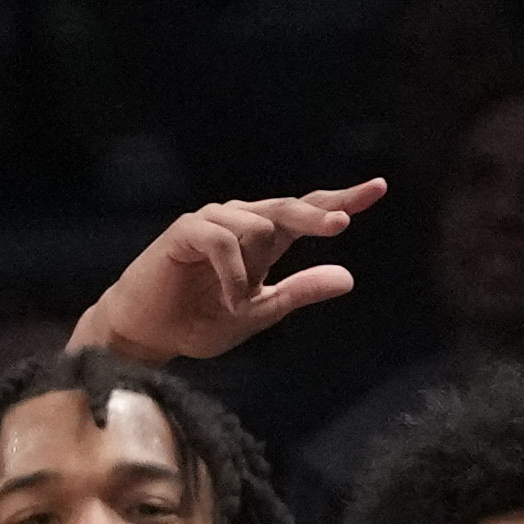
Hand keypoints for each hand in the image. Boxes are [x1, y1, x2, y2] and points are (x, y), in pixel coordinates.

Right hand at [78, 181, 383, 362]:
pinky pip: (225, 241)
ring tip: (232, 302)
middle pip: (291, 207)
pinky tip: (226, 297)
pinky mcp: (187, 229)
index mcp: (264, 240)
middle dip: (318, 216)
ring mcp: (213, 222)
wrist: (144, 334)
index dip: (342, 200)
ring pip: (259, 225)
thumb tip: (348, 277)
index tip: (378, 189)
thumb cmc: (195, 322)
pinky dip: (231, 274)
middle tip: (341, 225)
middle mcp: (241, 222)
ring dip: (251, 271)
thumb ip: (298, 293)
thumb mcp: (257, 313)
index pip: (308, 211)